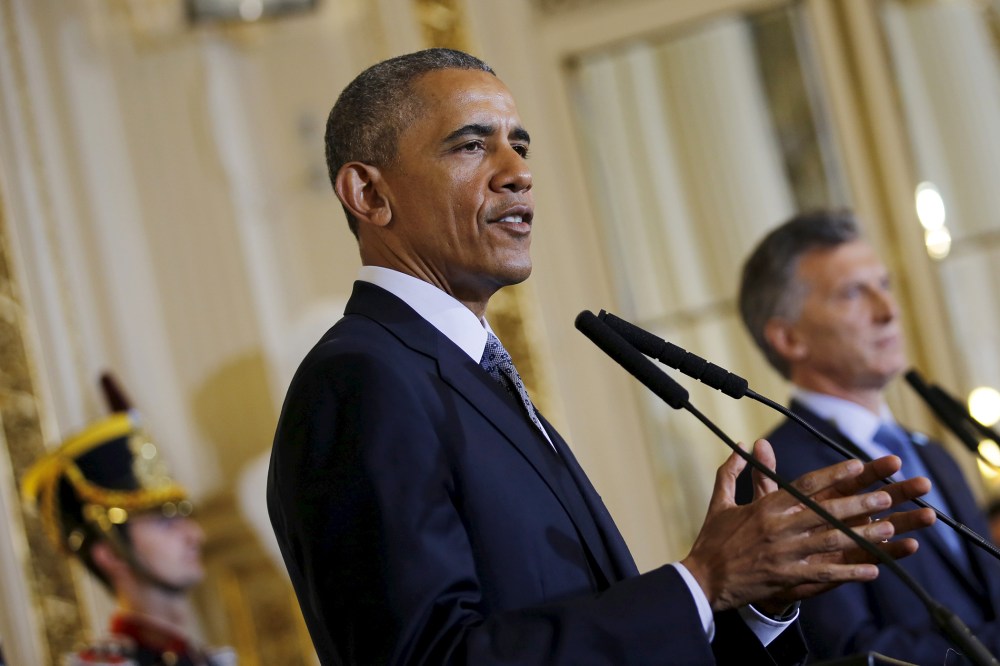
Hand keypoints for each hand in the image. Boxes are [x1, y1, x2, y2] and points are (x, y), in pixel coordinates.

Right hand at [680, 439, 933, 613]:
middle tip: (887, 495)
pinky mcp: (787, 577)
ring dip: (862, 534)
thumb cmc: (712, 540)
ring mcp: (785, 554)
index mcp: (765, 508)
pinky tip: (873, 570)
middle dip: (859, 503)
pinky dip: (850, 572)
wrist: (703, 579)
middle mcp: (778, 528)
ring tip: (889, 528)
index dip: (834, 475)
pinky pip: (825, 574)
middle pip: (826, 512)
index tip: (858, 465)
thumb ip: (732, 471)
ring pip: (832, 541)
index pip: (805, 485)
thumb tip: (740, 445)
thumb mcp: (719, 502)